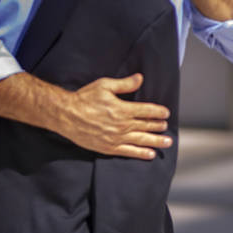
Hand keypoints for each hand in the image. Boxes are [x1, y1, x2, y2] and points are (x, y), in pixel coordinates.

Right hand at [56, 73, 172, 159]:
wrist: (66, 116)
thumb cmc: (84, 99)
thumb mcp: (104, 85)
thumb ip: (124, 84)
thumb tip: (140, 78)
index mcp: (123, 109)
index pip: (147, 111)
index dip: (158, 112)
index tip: (166, 113)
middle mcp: (122, 125)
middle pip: (146, 126)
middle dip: (159, 126)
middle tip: (166, 127)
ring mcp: (116, 138)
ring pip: (141, 140)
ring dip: (156, 141)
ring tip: (167, 142)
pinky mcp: (108, 148)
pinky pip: (129, 152)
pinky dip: (141, 153)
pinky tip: (150, 154)